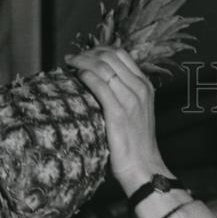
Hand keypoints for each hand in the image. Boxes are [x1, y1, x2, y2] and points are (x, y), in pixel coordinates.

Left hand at [65, 47, 168, 194]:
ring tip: (70, 64)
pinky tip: (77, 78)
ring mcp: (130, 100)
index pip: (121, 55)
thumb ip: (125, 94)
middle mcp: (140, 89)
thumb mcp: (137, 112)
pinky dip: (86, 77)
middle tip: (73, 58)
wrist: (144, 168)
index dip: (99, 50)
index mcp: (145, 87)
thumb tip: (102, 81)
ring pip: (103, 67)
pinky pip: (99, 86)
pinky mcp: (118, 113)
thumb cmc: (136, 144)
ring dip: (83, 62)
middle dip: (88, 53)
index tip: (85, 54)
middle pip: (110, 57)